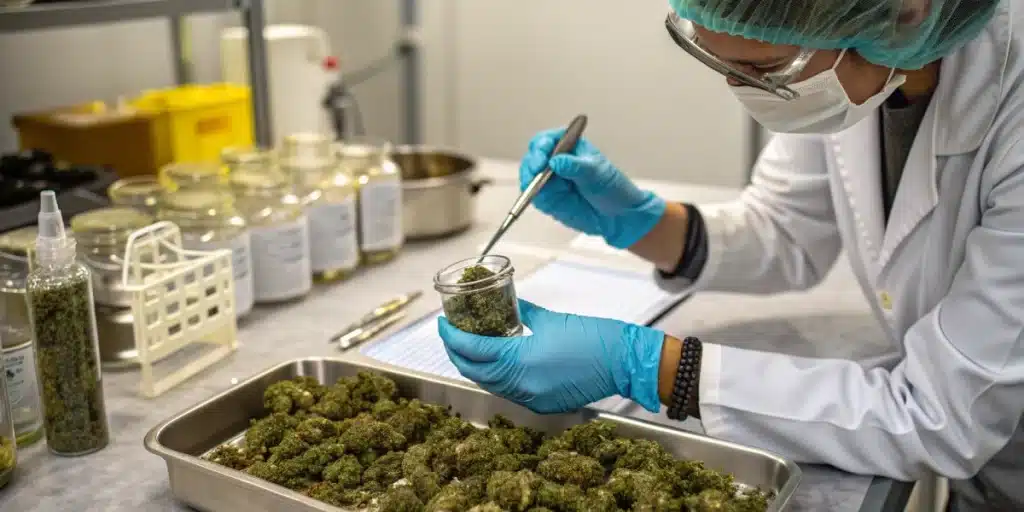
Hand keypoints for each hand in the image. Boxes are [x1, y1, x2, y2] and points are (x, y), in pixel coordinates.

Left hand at [438, 299, 664, 413]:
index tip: (443, 324)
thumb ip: (524, 313)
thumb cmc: (594, 337)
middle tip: (451, 334)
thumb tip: (510, 305)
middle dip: (458, 353)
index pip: (474, 350)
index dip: (453, 337)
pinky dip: (497, 379)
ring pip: (491, 384)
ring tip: (469, 348)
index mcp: (521, 360)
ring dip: (476, 367)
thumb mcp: (552, 319)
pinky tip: (496, 365)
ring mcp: (532, 397)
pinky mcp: (543, 404)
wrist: (624, 362)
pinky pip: (510, 392)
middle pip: (476, 371)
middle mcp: (522, 384)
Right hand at [519, 129, 666, 248]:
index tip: (543, 155)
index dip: (542, 145)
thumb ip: (576, 166)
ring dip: (530, 181)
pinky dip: (532, 196)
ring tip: (539, 188)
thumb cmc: (612, 188)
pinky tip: (541, 197)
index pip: (548, 139)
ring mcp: (550, 180)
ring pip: (530, 176)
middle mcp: (556, 161)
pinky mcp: (548, 198)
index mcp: (570, 147)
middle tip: (537, 171)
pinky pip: (533, 195)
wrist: (618, 215)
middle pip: (534, 156)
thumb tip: (556, 161)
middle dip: (532, 164)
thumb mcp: (597, 174)